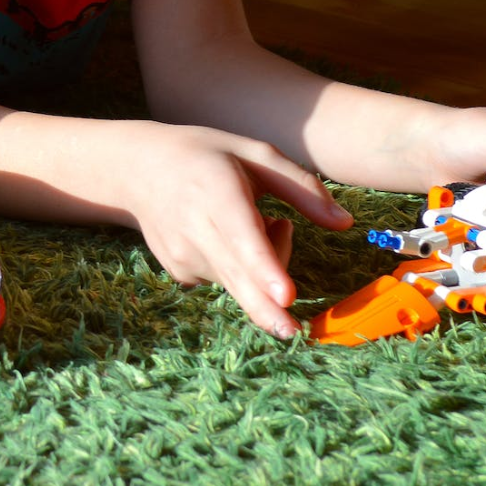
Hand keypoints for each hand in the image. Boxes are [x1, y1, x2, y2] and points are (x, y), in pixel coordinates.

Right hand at [115, 123, 353, 338]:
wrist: (140, 170)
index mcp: (216, 192)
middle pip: (238, 276)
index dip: (265, 268)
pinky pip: (226, 282)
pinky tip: (233, 238)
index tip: (284, 295)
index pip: (243, 237)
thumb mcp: (256, 153)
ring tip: (261, 220)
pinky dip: (244, 269)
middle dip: (266, 308)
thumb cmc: (208, 156)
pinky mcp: (180, 274)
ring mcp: (183, 256)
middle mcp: (195, 229)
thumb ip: (302, 187)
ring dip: (267, 267)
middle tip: (291, 332)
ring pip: (239, 281)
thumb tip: (345, 223)